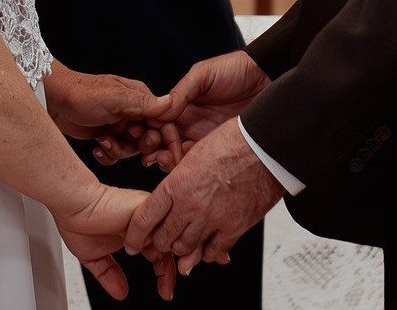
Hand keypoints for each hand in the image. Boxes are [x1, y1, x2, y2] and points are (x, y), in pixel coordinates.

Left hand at [44, 67, 180, 167]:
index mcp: (140, 99)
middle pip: (152, 139)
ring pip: (133, 150)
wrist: (53, 100)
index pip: (164, 122)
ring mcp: (120, 125)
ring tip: (103, 140)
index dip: (167, 140)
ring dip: (118, 150)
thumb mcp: (113, 97)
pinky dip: (108, 155)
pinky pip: (117, 155)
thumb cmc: (81, 92)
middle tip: (128, 142)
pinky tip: (97, 148)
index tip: (165, 156)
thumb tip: (170, 103)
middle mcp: (133, 112)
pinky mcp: (107, 136)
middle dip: (141, 146)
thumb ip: (142, 102)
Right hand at [57, 185, 176, 302]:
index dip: (165, 274)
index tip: (164, 292)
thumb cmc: (80, 222)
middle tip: (166, 291)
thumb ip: (109, 275)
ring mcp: (147, 215)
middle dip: (170, 272)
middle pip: (170, 247)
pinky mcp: (145, 208)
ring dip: (167, 259)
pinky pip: (163, 226)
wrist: (73, 205)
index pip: (161, 253)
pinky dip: (158, 243)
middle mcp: (145, 224)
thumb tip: (121, 293)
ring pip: (170, 237)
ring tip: (160, 276)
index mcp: (137, 233)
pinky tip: (145, 254)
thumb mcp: (95, 258)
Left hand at [125, 118, 283, 273]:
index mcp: (176, 184)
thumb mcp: (193, 155)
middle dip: (159, 242)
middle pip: (163, 239)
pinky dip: (206, 252)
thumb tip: (171, 199)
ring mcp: (212, 220)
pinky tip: (206, 245)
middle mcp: (190, 206)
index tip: (132, 243)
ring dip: (182, 248)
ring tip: (183, 241)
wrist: (265, 147)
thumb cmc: (232, 142)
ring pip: (185, 249)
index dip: (134, 235)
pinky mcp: (233, 229)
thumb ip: (178, 179)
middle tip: (161, 240)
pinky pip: (211, 252)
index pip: (144, 218)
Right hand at [145, 50, 268, 171]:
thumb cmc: (236, 70)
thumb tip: (160, 110)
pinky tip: (186, 169)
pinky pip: (200, 163)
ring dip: (168, 162)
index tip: (149, 138)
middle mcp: (190, 124)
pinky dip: (189, 169)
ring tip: (168, 161)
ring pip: (179, 157)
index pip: (157, 122)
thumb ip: (182, 91)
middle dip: (155, 151)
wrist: (268, 78)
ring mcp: (205, 137)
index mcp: (182, 105)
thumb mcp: (204, 74)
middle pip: (164, 143)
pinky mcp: (220, 149)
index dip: (149, 131)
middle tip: (155, 155)